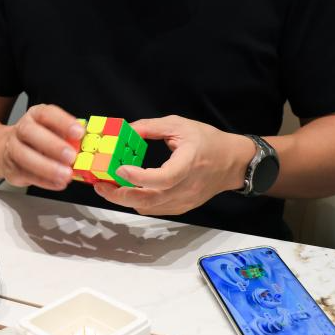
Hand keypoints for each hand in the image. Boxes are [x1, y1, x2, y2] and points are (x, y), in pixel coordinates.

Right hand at [0, 104, 83, 190]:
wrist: (8, 149)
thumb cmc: (38, 138)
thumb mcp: (53, 130)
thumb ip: (68, 136)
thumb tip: (87, 143)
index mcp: (35, 115)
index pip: (46, 114)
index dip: (63, 122)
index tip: (79, 132)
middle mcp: (22, 129)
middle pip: (31, 133)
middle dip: (52, 145)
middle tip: (71, 156)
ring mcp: (13, 149)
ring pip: (25, 156)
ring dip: (47, 167)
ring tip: (66, 174)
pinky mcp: (12, 169)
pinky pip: (26, 175)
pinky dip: (44, 181)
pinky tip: (58, 183)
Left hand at [93, 115, 253, 215]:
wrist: (233, 163)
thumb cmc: (208, 141)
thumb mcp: (180, 125)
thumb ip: (152, 127)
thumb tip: (126, 129)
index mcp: (189, 163)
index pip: (164, 178)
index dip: (139, 178)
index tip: (120, 170)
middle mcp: (187, 187)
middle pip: (150, 200)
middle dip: (121, 195)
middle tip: (101, 185)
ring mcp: (185, 200)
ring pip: (150, 207)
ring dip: (127, 200)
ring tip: (109, 187)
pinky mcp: (183, 207)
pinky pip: (156, 209)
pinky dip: (139, 202)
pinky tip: (128, 190)